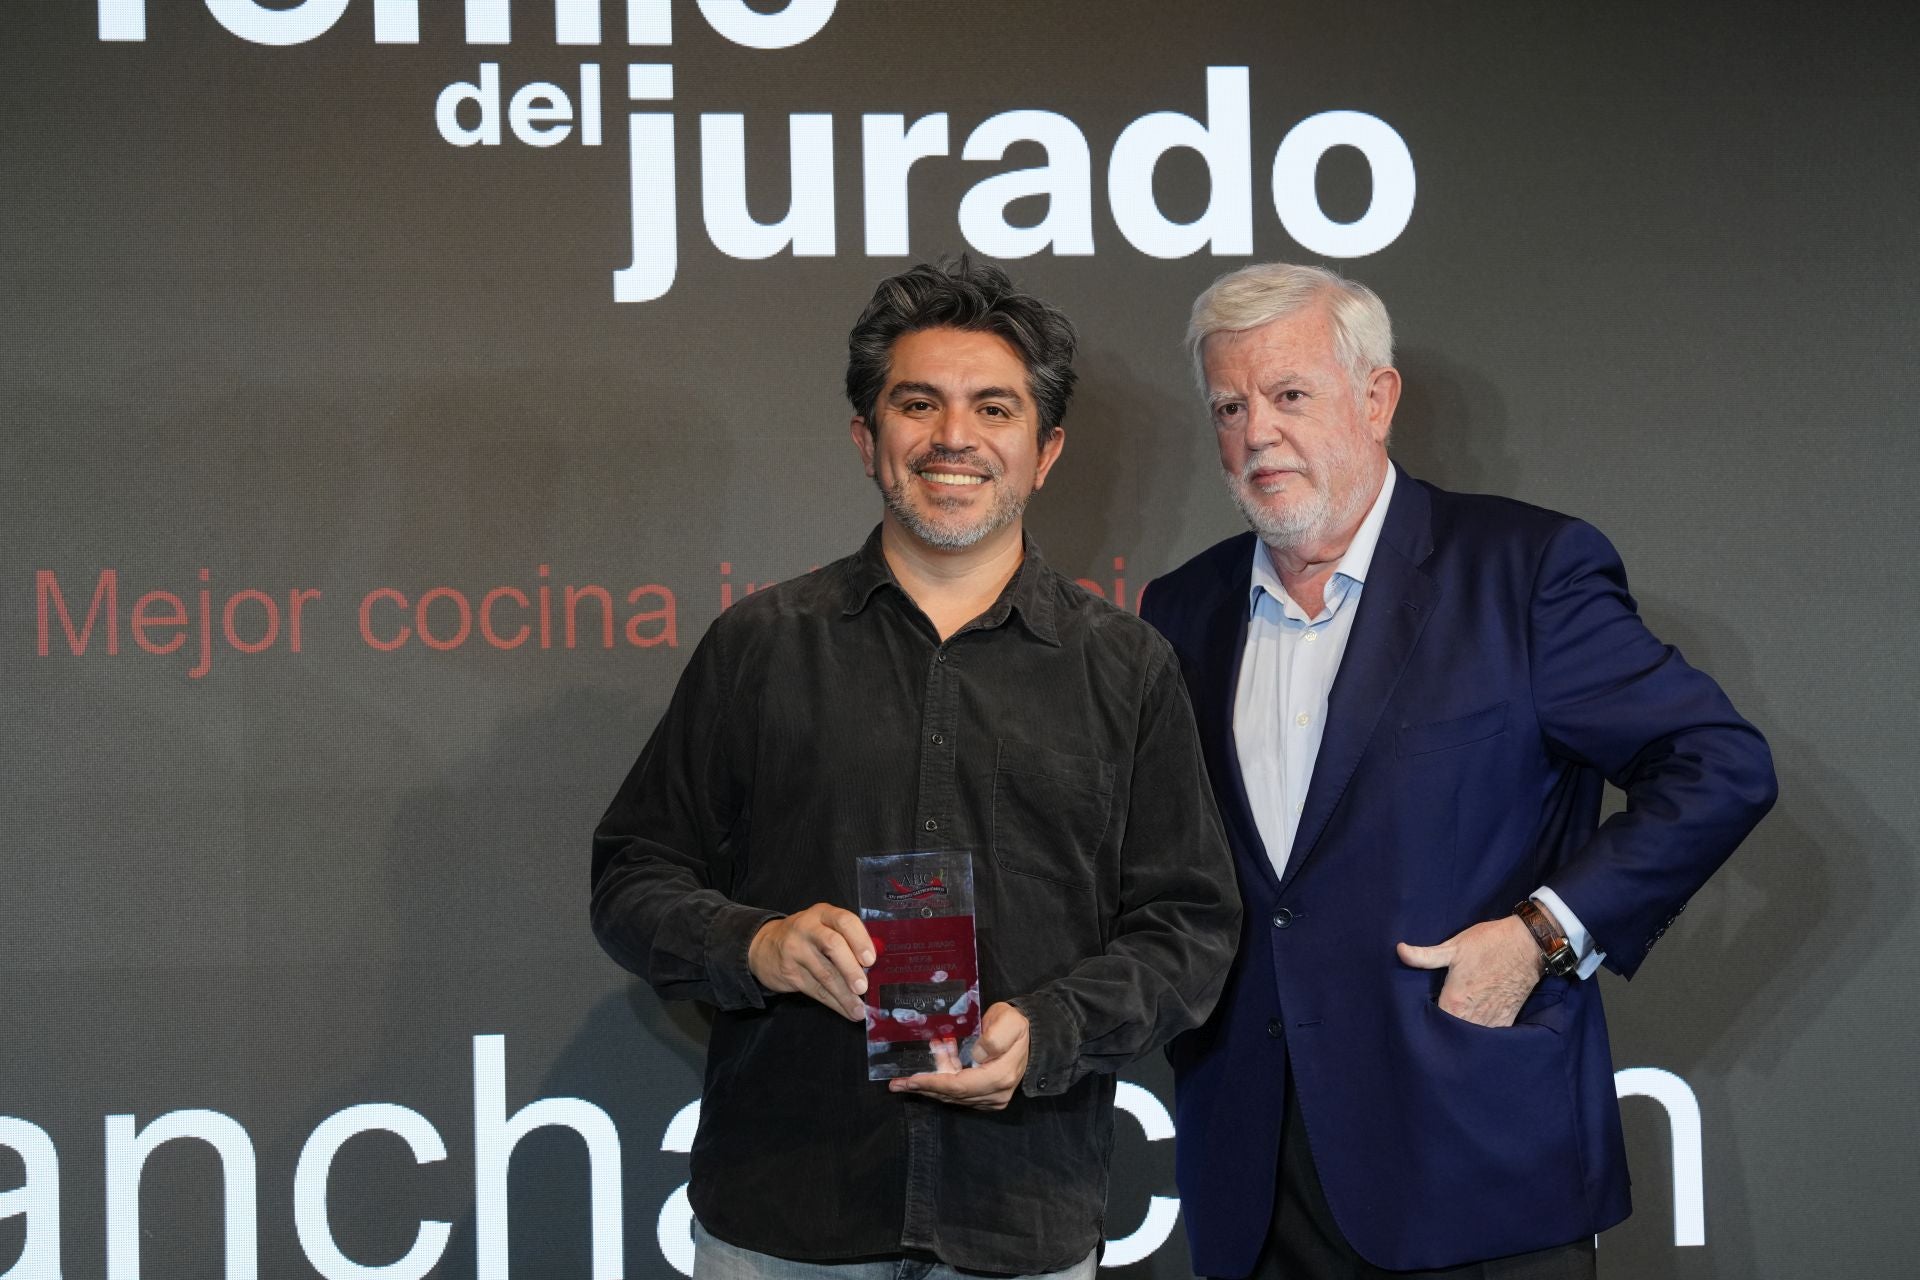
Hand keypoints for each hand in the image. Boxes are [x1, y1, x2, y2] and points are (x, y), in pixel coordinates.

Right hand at [748, 904, 874, 1020]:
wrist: (764, 946)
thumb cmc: (807, 937)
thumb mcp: (823, 927)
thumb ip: (847, 939)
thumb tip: (875, 968)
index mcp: (823, 913)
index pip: (844, 921)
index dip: (860, 940)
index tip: (871, 960)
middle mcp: (808, 928)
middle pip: (833, 945)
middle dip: (850, 968)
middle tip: (863, 987)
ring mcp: (795, 949)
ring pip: (824, 973)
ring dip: (844, 995)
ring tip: (859, 1009)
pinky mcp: (789, 972)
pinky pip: (816, 990)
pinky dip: (834, 1003)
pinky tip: (846, 1010)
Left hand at [888, 1001, 1029, 1109]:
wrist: (1032, 1035)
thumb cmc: (1016, 1024)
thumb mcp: (1008, 1022)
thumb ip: (993, 1038)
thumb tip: (975, 1055)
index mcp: (1000, 1076)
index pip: (959, 1086)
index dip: (933, 1083)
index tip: (910, 1080)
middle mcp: (996, 1093)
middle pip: (953, 1095)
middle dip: (924, 1088)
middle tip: (897, 1083)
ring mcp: (993, 1098)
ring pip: (954, 1096)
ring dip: (932, 1083)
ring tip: (912, 1070)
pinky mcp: (988, 1097)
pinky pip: (960, 1093)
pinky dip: (943, 1081)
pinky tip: (936, 1063)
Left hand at [1397, 916, 1542, 1027]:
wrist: (1527, 945)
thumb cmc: (1488, 943)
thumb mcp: (1453, 947)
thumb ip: (1424, 956)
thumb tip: (1399, 950)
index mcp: (1455, 1002)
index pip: (1433, 1024)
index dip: (1424, 1023)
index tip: (1419, 1019)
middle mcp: (1473, 1017)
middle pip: (1451, 1034)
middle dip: (1442, 1031)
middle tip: (1434, 1025)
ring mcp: (1491, 1021)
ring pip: (1470, 1039)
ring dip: (1461, 1034)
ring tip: (1451, 1030)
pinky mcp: (1506, 1021)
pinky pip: (1489, 1036)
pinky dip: (1480, 1034)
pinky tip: (1473, 1027)